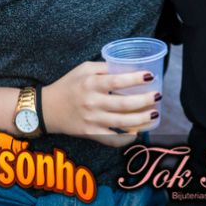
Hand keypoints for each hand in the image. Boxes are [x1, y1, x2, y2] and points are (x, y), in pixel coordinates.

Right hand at [41, 62, 159, 147]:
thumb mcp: (83, 69)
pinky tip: (137, 133)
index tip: (151, 75)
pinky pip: (113, 139)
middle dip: (145, 101)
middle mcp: (92, 103)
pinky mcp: (91, 134)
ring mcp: (92, 120)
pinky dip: (126, 139)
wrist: (47, 109)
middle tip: (158, 96)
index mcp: (91, 84)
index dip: (136, 78)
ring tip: (154, 114)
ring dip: (142, 120)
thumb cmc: (68, 85)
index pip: (117, 81)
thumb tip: (128, 66)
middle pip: (124, 104)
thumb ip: (104, 67)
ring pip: (122, 123)